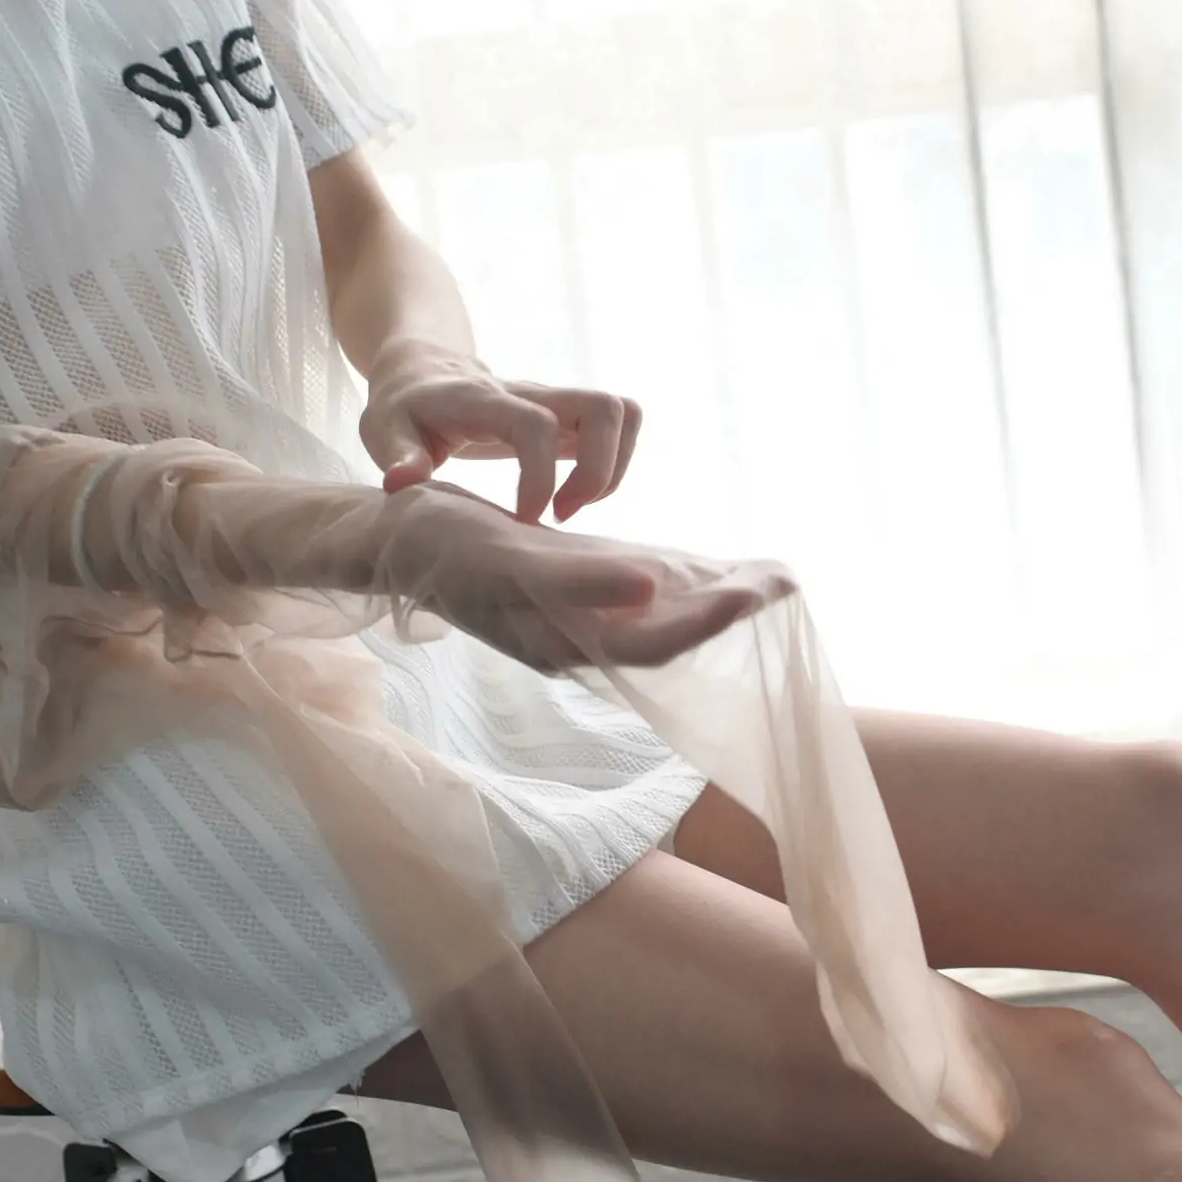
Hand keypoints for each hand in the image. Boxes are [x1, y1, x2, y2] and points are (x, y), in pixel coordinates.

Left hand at [360, 342, 643, 524]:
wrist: (424, 370)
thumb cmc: (404, 408)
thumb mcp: (383, 430)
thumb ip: (396, 456)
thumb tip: (403, 483)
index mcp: (483, 400)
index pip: (535, 425)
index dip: (541, 477)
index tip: (525, 519)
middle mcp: (531, 392)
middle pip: (603, 407)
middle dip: (598, 472)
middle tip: (560, 514)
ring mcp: (556, 400)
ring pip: (623, 412)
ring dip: (613, 468)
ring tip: (573, 506)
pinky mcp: (570, 415)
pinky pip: (621, 425)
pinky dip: (615, 465)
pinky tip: (577, 495)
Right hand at [378, 481, 790, 671]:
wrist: (393, 539)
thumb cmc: (441, 548)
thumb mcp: (507, 559)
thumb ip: (579, 581)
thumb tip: (652, 590)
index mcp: (563, 641)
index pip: (653, 643)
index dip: (707, 623)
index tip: (759, 593)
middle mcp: (578, 637)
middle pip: (669, 633)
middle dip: (729, 610)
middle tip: (788, 579)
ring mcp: (576, 614)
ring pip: (662, 613)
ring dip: (716, 596)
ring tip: (773, 574)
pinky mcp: (573, 586)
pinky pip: (641, 588)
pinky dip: (684, 578)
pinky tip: (717, 564)